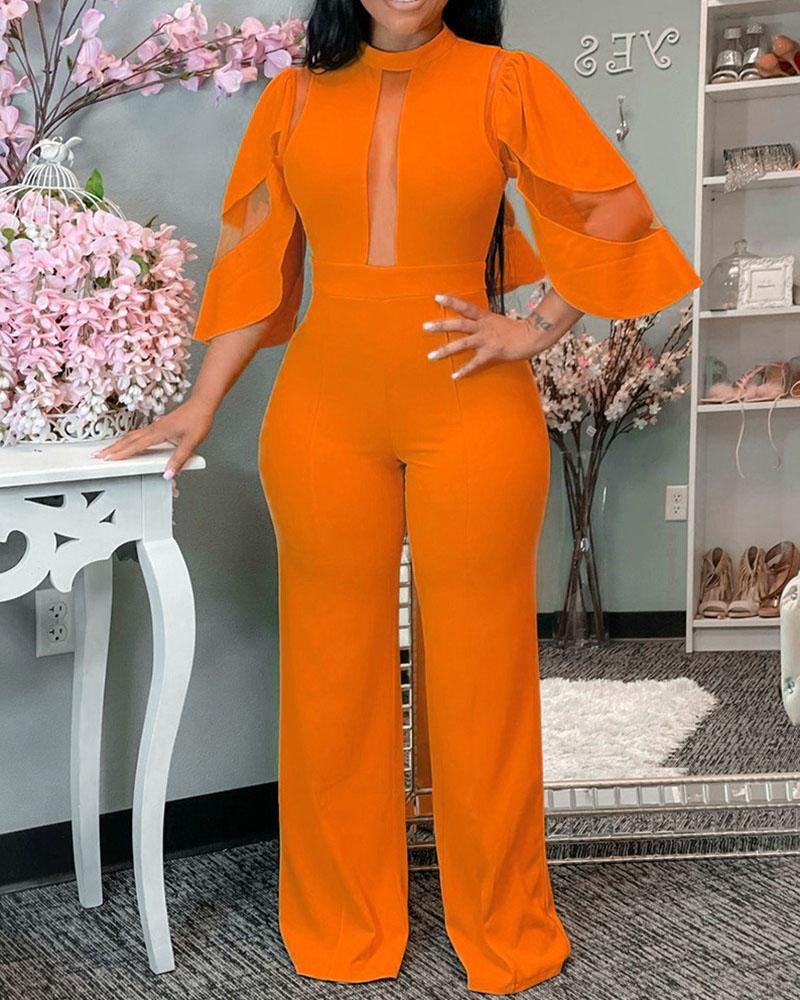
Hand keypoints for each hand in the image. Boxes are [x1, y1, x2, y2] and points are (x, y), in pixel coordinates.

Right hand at [92, 398, 213, 479]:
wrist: (202, 404)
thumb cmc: (197, 420)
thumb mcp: (191, 442)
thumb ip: (179, 459)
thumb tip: (168, 473)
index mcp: (159, 432)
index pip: (136, 445)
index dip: (121, 453)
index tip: (108, 459)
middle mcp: (154, 428)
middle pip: (128, 440)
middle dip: (112, 448)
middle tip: (98, 455)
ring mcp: (155, 426)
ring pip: (132, 436)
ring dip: (118, 443)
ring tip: (108, 450)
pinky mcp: (158, 425)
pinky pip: (138, 434)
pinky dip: (128, 439)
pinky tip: (128, 442)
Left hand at [423, 293, 552, 378]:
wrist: (533, 336)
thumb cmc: (518, 331)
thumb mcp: (499, 322)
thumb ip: (486, 324)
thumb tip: (476, 326)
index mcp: (485, 318)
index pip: (466, 306)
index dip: (451, 301)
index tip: (436, 297)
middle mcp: (483, 327)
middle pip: (459, 324)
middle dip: (441, 325)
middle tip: (425, 326)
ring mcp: (486, 339)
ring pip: (462, 343)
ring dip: (445, 350)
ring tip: (431, 355)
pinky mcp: (491, 352)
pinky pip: (475, 363)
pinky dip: (465, 370)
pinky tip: (455, 376)